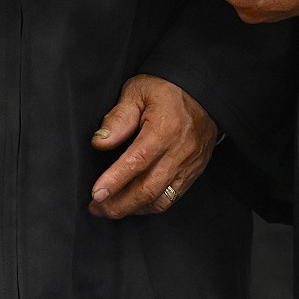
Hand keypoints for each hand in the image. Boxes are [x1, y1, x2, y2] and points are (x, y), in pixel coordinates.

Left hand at [89, 75, 217, 217]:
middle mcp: (179, 151)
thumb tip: (100, 143)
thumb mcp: (137, 91)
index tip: (96, 194)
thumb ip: (118, 118)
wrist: (202, 90)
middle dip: (119, 204)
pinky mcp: (194, 171)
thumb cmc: (166, 89)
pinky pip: (173, 197)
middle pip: (148, 189)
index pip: (137, 162)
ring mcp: (189, 164)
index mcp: (164, 129)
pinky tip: (135, 204)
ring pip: (161, 199)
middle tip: (97, 208)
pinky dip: (151, 205)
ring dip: (134, 209)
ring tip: (111, 209)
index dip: (115, 181)